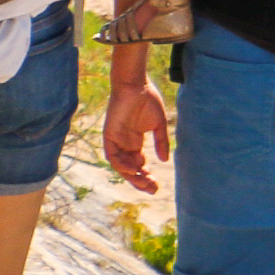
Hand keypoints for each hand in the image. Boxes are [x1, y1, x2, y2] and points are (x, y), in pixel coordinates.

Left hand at [101, 69, 169, 192]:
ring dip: (131, 176)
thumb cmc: (147, 100)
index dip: (147, 176)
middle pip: (130, 169)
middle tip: (153, 189)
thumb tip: (165, 160)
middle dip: (140, 181)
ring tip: (144, 182)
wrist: (135, 85)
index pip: (139, 165)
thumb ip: (161, 142)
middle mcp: (125, 144)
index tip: (157, 185)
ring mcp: (116, 140)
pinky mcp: (109, 135)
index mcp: (135, 142)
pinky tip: (133, 170)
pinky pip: (112, 155)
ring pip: (121, 166)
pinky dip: (121, 164)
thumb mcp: (158, 124)